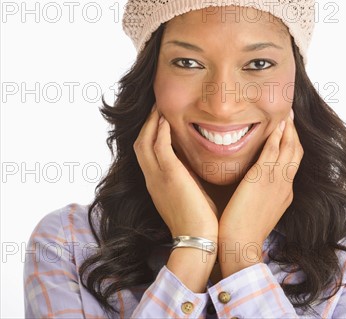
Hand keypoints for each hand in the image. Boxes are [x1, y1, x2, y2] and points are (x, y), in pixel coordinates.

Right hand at [133, 104, 217, 239]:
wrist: (199, 241)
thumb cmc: (201, 222)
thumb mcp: (191, 196)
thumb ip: (191, 179)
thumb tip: (202, 166)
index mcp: (157, 184)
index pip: (146, 153)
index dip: (151, 134)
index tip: (161, 119)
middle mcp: (152, 179)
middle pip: (140, 143)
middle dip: (147, 123)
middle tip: (157, 107)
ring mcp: (158, 177)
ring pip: (145, 141)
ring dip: (152, 122)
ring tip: (161, 107)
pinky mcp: (169, 176)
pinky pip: (159, 147)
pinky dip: (161, 131)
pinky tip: (168, 120)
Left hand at [218, 109, 302, 274]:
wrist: (241, 245)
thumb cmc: (243, 233)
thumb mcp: (259, 213)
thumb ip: (260, 198)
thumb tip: (253, 189)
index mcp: (284, 194)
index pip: (292, 164)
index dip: (292, 147)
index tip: (289, 134)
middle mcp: (285, 185)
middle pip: (297, 152)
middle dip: (295, 133)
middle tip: (292, 116)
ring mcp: (276, 181)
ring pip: (289, 148)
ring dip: (289, 129)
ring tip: (287, 114)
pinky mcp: (263, 178)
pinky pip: (274, 150)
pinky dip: (277, 135)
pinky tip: (276, 124)